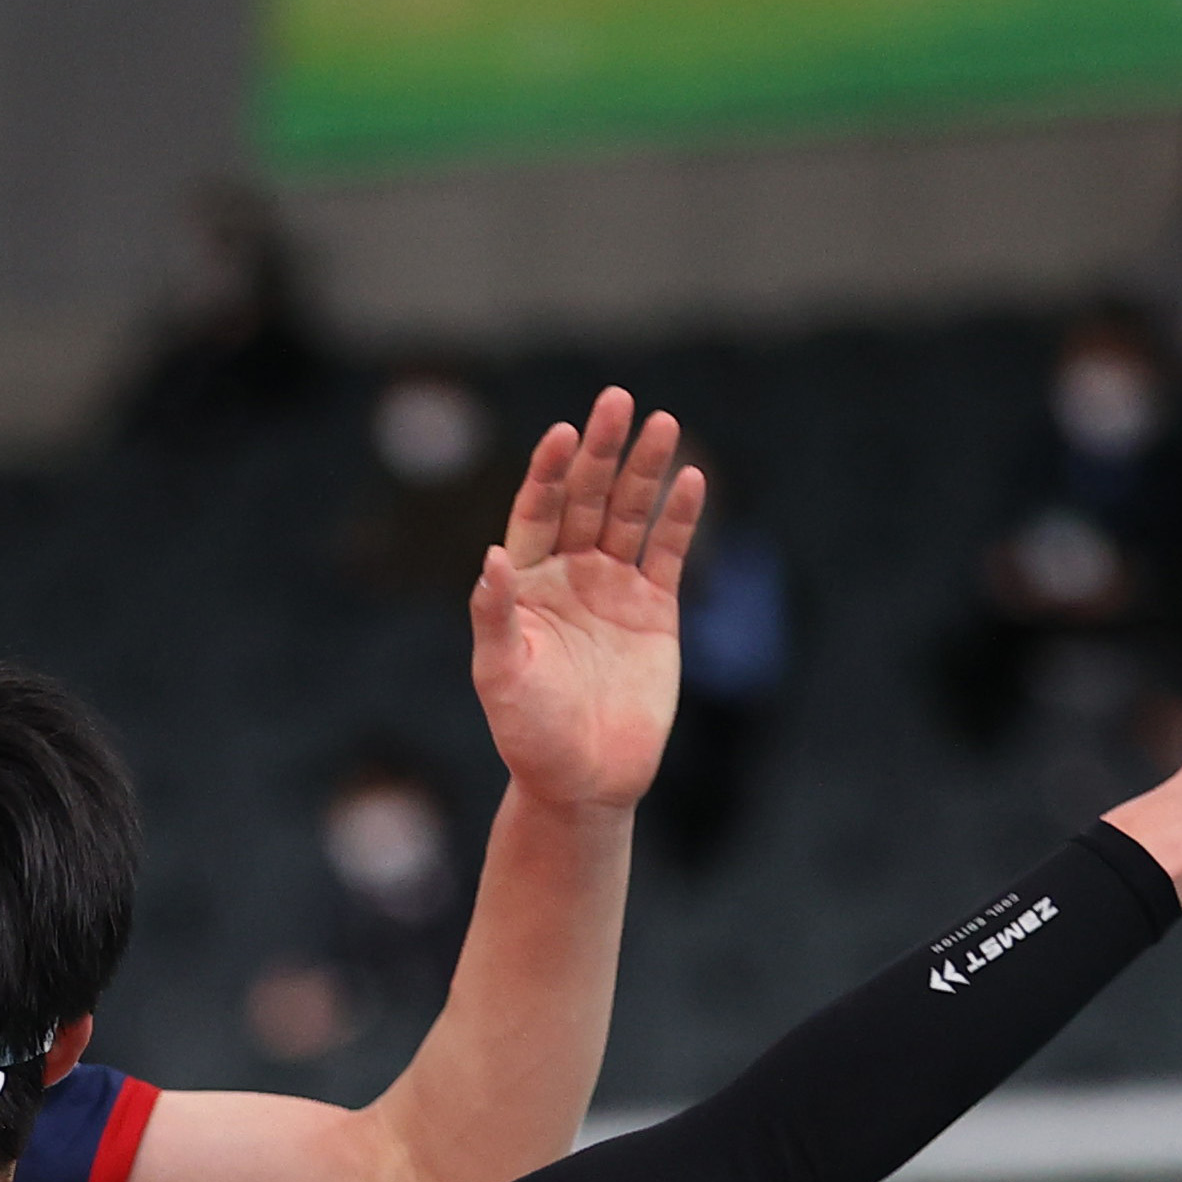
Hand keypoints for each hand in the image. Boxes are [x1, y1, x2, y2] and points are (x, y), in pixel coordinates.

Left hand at [469, 387, 704, 814]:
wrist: (584, 781)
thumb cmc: (529, 734)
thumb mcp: (500, 675)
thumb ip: (494, 615)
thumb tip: (490, 556)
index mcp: (524, 584)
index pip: (536, 512)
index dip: (547, 472)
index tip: (562, 433)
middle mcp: (568, 576)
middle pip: (585, 498)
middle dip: (601, 451)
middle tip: (618, 400)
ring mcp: (614, 589)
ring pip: (630, 515)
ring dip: (645, 470)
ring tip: (663, 422)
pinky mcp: (656, 611)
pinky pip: (669, 553)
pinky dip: (680, 518)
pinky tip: (692, 479)